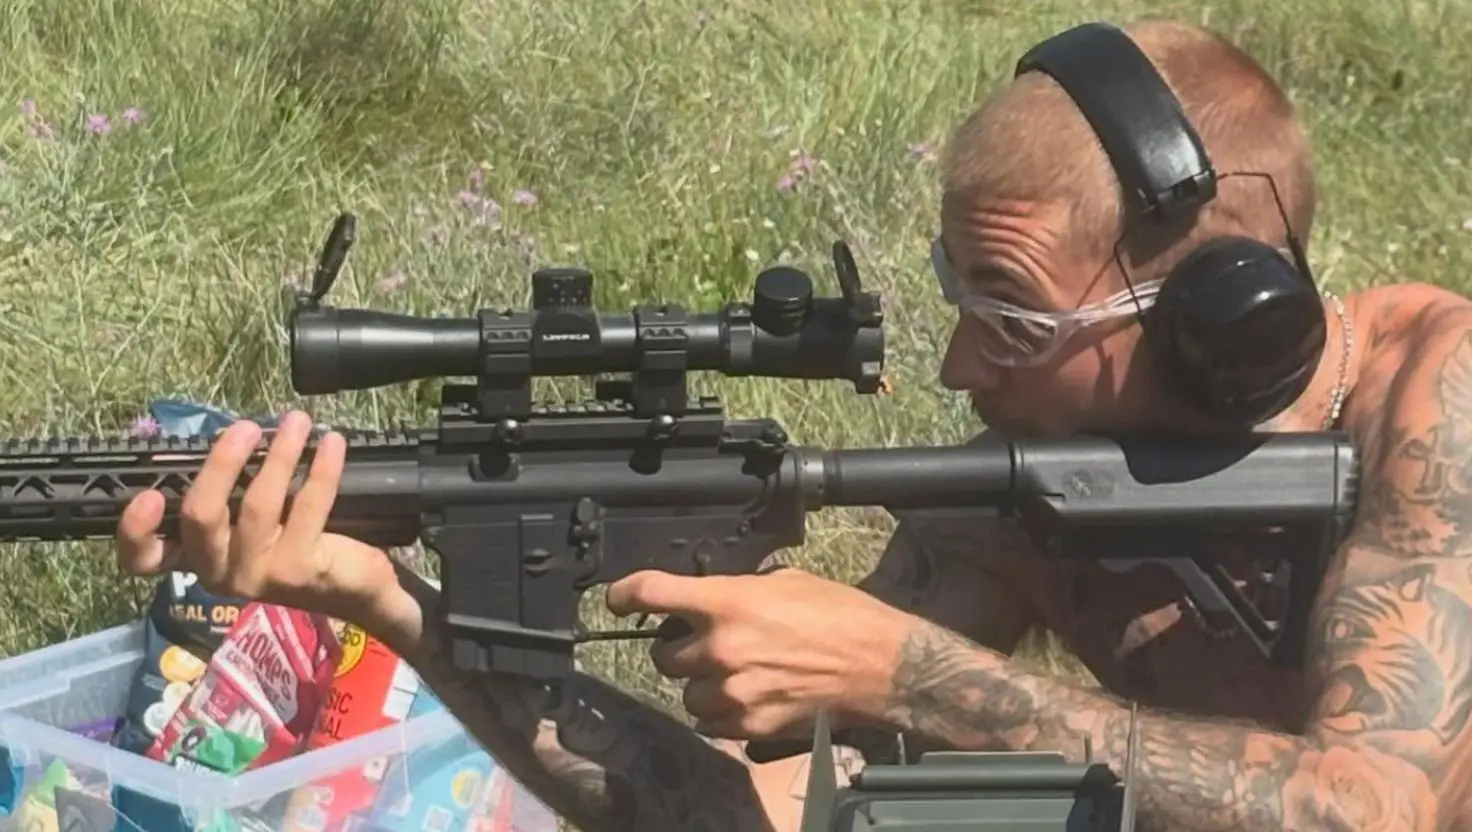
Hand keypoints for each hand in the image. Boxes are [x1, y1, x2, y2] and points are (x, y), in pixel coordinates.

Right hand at [114, 410, 413, 638]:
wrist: (354, 588)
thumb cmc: (295, 543)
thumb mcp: (254, 522)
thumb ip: (233, 491)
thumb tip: (235, 433)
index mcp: (197, 557)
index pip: (145, 559)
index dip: (135, 531)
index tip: (147, 494)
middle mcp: (219, 572)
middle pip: (201, 516)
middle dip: (221, 464)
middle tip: (245, 427)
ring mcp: (258, 575)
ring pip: (257, 506)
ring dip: (279, 455)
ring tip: (297, 422)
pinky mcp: (299, 570)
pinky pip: (308, 507)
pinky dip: (321, 468)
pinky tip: (332, 443)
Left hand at [605, 567, 918, 739]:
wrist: (880, 664)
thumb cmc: (841, 616)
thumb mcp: (785, 582)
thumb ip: (739, 591)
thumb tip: (713, 599)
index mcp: (729, 602)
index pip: (653, 592)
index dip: (624, 594)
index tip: (615, 600)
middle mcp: (722, 647)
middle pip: (665, 654)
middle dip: (681, 649)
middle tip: (709, 644)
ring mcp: (734, 691)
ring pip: (686, 693)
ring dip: (702, 685)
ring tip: (736, 675)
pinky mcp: (749, 725)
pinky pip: (711, 722)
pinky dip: (721, 713)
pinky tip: (749, 697)